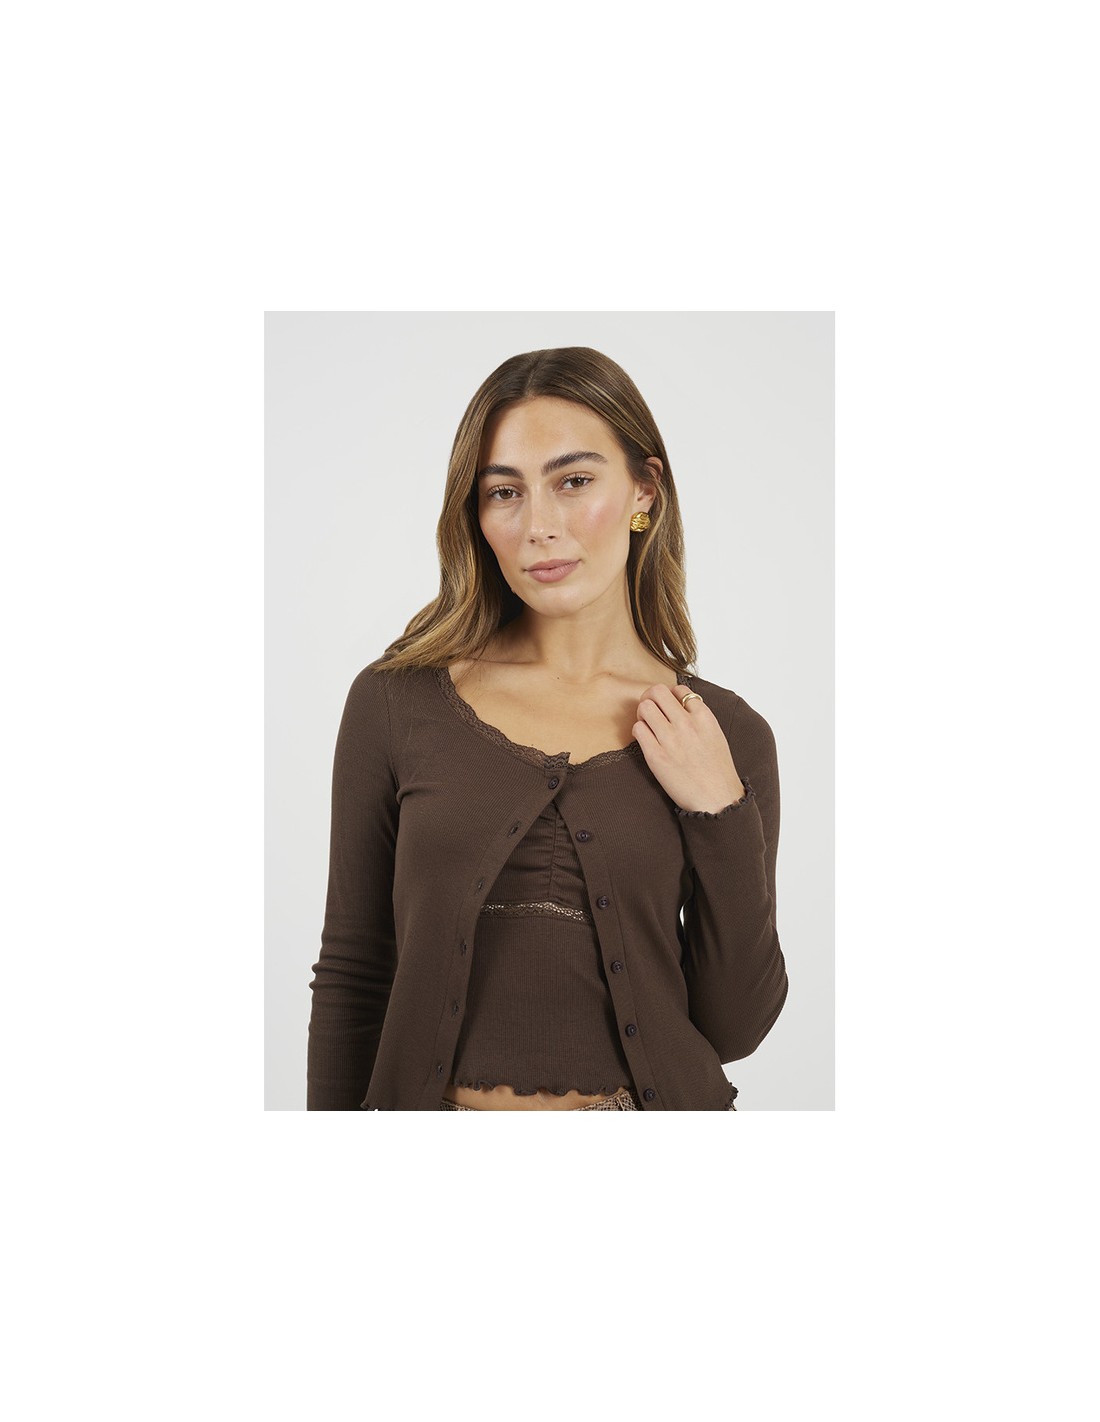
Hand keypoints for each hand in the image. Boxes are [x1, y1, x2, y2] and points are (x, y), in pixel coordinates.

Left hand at [631, 684, 745, 813]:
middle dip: (650, 697)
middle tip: (651, 709)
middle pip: (657, 692)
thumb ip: (699, 717)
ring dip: (642, 713)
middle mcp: (686, 724)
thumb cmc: (717, 770)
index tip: (668, 705)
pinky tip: (645, 738)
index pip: (680, 689)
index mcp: (704, 717)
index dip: (670, 695)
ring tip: (647, 724)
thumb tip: (680, 704)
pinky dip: (638, 730)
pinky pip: (638, 729)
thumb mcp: (715, 734)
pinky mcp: (655, 755)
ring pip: (645, 707)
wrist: (716, 799)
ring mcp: (670, 739)